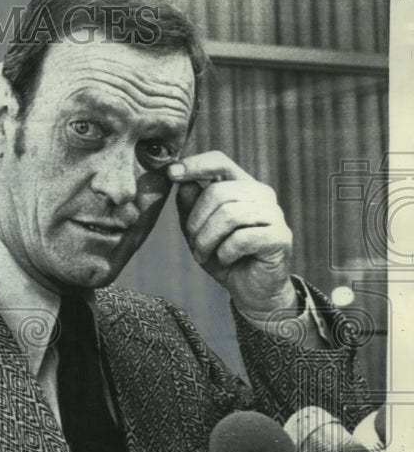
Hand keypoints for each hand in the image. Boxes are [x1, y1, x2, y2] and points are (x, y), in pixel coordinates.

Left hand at [169, 151, 296, 318]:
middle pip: (218, 192)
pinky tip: (227, 260)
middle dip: (196, 221)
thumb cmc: (223, 256)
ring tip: (204, 254)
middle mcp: (261, 194)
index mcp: (241, 186)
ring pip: (229, 215)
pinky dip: (225, 252)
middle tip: (194, 244)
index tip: (172, 173)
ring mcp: (274, 214)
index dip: (195, 164)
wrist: (251, 290)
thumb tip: (183, 182)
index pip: (220, 161)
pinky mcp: (280, 237)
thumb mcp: (198, 230)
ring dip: (207, 239)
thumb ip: (190, 205)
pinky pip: (242, 238)